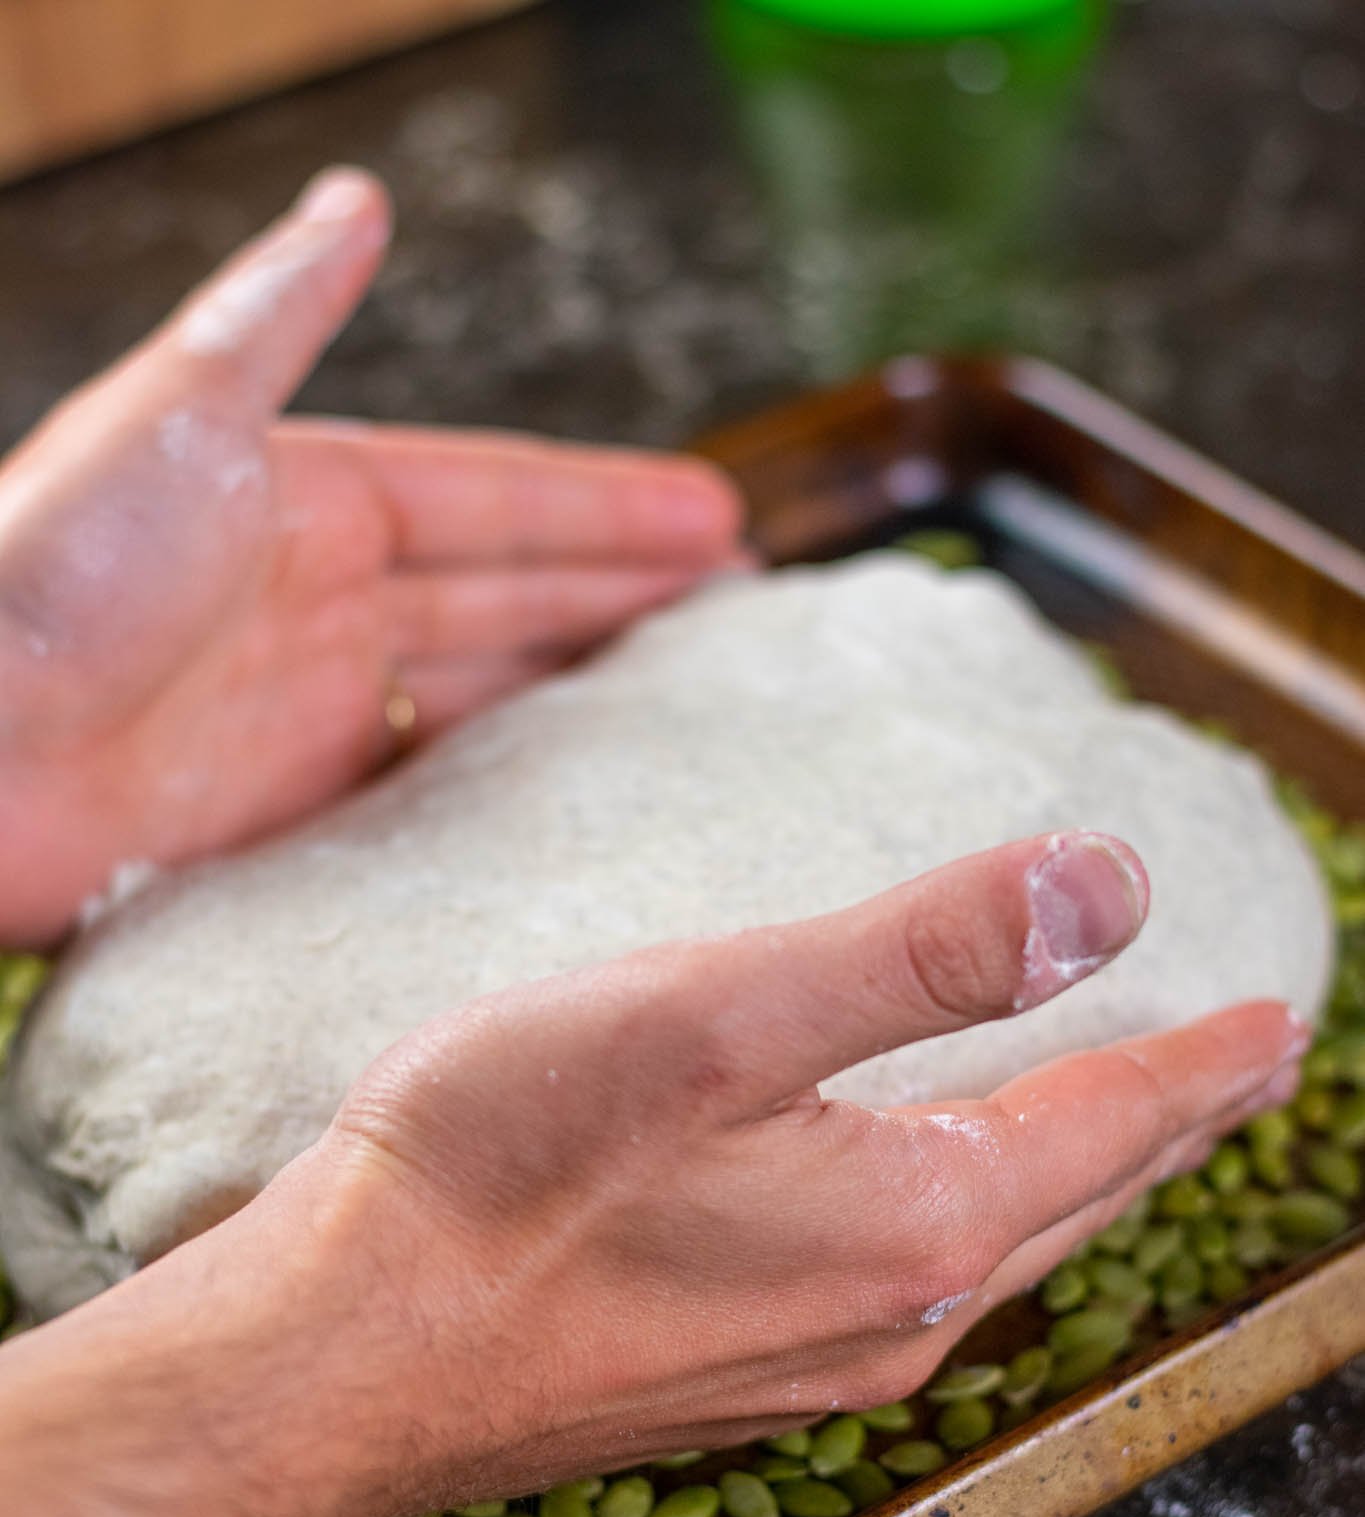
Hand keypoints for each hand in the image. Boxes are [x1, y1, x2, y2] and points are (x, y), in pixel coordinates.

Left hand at [0, 168, 744, 945]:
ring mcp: (307, 715)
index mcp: (309, 501)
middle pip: (509, 597)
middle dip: (624, 598)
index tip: (719, 524)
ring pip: (481, 697)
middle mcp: (320, 606)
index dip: (613, 510)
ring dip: (579, 692)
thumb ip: (278, 308)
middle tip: (737, 617)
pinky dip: (501, 795)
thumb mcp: (179, 413)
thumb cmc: (48, 572)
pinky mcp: (288, 816)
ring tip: (683, 706)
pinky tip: (567, 805)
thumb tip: (359, 198)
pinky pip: (425, 798)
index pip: (497, 498)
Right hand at [294, 829, 1306, 1509]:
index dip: (1207, 1066)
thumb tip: (1111, 890)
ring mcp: (808, 1368)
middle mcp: (887, 1317)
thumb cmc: (503, 1174)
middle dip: (1165, 1130)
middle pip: (1074, 1202)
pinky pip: (904, 1295)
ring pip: (993, 1258)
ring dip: (1071, 1183)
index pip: (1113, 1125)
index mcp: (915, 1221)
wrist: (345, 1359)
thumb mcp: (719, 1014)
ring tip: (1108, 1136)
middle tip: (1231, 1079)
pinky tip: (928, 1216)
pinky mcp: (728, 1386)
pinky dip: (966, 1230)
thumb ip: (925, 951)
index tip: (1280, 1029)